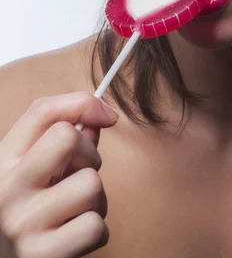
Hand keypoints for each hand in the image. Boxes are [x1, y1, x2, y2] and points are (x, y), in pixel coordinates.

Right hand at [0, 92, 118, 256]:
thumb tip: (104, 115)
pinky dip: (95, 232)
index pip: (44, 111)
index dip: (84, 105)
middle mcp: (5, 188)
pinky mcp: (40, 256)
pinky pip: (95, 226)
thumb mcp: (35, 167)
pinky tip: (74, 237)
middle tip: (78, 177)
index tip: (106, 118)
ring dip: (96, 200)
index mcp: (2, 160)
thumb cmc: (29, 210)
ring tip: (75, 211)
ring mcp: (20, 223)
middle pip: (68, 138)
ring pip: (91, 185)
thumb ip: (65, 136)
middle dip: (90, 155)